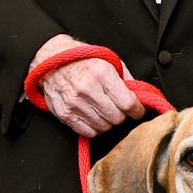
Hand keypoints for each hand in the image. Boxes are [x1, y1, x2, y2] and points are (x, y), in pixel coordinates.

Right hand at [30, 34, 144, 137]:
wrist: (50, 60)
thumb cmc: (81, 60)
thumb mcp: (108, 60)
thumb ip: (126, 80)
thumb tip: (142, 97)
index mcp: (101, 73)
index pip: (128, 103)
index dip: (137, 110)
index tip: (137, 110)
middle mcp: (87, 89)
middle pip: (117, 118)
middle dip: (121, 115)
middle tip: (117, 107)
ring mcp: (75, 103)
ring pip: (104, 127)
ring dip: (107, 121)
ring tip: (103, 109)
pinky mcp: (66, 114)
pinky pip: (89, 132)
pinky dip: (95, 127)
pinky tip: (93, 115)